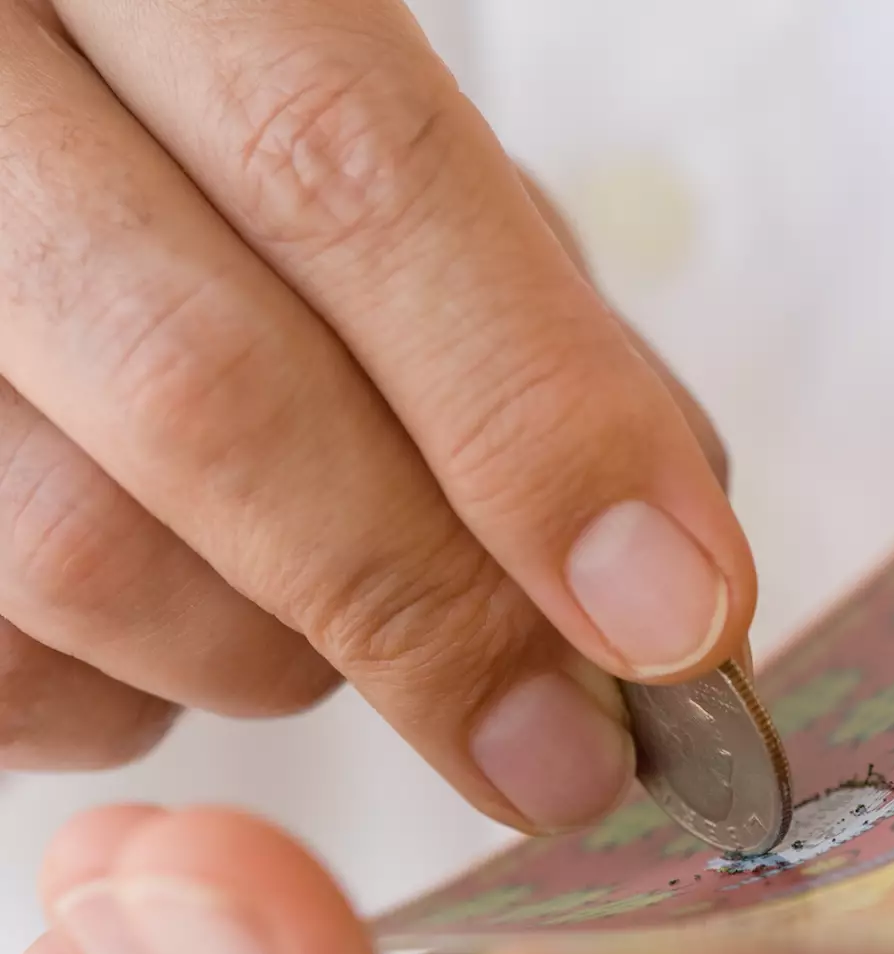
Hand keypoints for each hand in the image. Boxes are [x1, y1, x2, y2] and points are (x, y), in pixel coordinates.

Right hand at [0, 1, 752, 834]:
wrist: (10, 113)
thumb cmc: (217, 129)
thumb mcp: (380, 148)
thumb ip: (516, 302)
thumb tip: (662, 552)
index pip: (354, 183)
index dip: (534, 423)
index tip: (676, 619)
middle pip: (212, 393)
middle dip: (435, 615)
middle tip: (565, 751)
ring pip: (85, 557)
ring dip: (281, 652)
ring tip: (352, 612)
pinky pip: (1, 669)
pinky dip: (137, 693)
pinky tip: (189, 621)